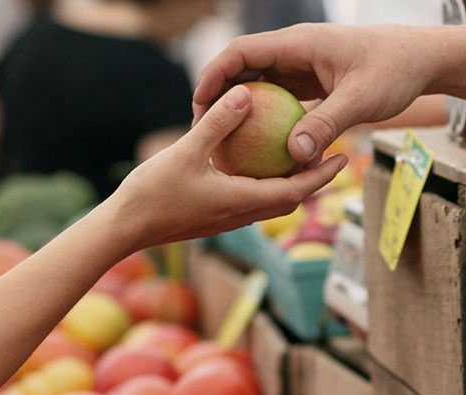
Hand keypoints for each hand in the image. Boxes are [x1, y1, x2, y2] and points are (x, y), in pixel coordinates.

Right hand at [107, 84, 347, 250]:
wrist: (123, 229)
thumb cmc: (152, 193)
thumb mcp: (186, 151)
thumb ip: (217, 123)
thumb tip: (246, 94)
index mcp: (242, 202)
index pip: (295, 191)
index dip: (322, 175)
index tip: (343, 157)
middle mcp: (240, 215)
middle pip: (289, 199)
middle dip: (313, 179)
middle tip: (331, 154)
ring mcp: (226, 219)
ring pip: (269, 202)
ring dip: (289, 183)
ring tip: (299, 156)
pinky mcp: (213, 217)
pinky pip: (249, 199)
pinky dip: (263, 183)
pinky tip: (254, 163)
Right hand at [193, 23, 445, 163]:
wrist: (423, 59)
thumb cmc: (395, 71)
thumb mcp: (361, 100)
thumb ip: (327, 124)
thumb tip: (294, 155)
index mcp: (300, 43)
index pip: (242, 52)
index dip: (215, 75)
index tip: (200, 105)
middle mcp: (296, 51)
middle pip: (244, 68)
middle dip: (220, 95)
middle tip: (203, 129)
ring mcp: (304, 65)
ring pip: (261, 83)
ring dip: (242, 108)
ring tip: (224, 141)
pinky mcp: (313, 81)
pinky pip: (280, 98)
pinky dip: (267, 117)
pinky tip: (261, 147)